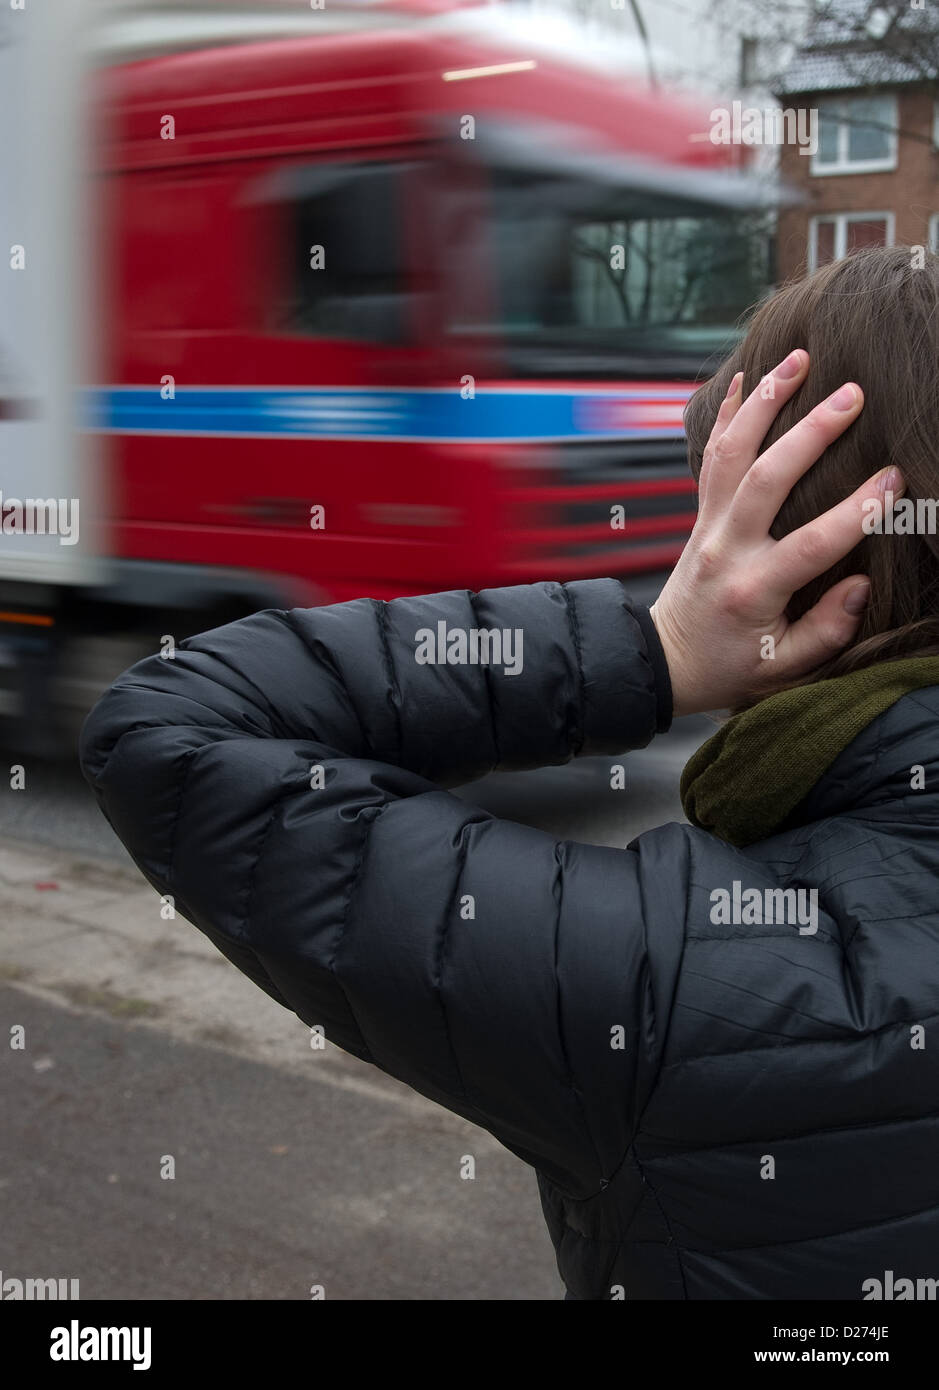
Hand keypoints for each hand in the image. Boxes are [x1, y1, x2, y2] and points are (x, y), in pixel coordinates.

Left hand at [650, 349, 902, 717]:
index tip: (894, 479)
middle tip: (852, 394)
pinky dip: (730, 413)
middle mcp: (726, 548)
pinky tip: (750, 375)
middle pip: (766, 479)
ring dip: (766, 401)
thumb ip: (827, 631)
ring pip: (732, 452)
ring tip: (800, 358)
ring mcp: (708, 524)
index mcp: (753, 589)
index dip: (856, 511)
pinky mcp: (700, 512)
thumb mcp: (783, 667)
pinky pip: (712, 454)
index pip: (812, 543)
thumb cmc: (732, 665)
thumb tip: (861, 586)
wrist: (666, 659)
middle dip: (810, 432)